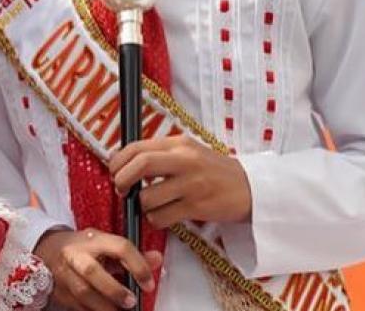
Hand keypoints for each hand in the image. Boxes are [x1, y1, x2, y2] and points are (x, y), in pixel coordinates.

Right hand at [34, 228, 161, 310]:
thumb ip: (131, 254)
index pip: (119, 247)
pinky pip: (77, 306)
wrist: (48, 249)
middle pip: (92, 271)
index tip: (148, 283)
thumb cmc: (82, 247)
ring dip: (104, 306)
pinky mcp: (60, 291)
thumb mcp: (105, 243)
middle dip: (114, 290)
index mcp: (93, 240)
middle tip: (131, 302)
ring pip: (83, 292)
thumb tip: (157, 259)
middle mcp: (76, 255)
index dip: (138, 265)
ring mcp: (65, 274)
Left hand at [108, 135, 251, 227]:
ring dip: (141, 205)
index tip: (114, 171)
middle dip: (122, 179)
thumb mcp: (189, 151)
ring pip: (148, 197)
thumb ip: (161, 153)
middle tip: (121, 189)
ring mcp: (191, 184)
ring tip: (148, 205)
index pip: (138, 147)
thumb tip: (124, 160)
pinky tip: (163, 215)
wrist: (250, 187)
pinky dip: (155, 219)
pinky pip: (162, 217)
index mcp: (179, 144)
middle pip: (140, 164)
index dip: (118, 161)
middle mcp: (185, 161)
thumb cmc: (213, 170)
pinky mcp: (196, 207)